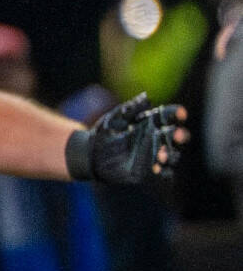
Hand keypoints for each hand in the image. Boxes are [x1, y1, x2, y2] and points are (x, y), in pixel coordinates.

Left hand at [65, 93, 187, 183]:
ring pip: (173, 154)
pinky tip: (156, 167)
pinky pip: (164, 173)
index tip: (180, 113)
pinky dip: (164, 170)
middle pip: (176, 136)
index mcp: (152, 122)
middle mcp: (157, 138)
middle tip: (176, 134)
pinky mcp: (149, 171)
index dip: (177, 114)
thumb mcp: (114, 119)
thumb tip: (146, 97)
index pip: (170, 116)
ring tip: (162, 153)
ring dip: (171, 154)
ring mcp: (154, 155)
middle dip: (180, 135)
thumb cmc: (103, 133)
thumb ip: (130, 108)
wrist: (89, 155)